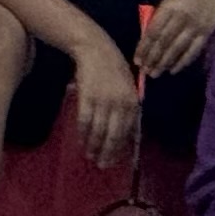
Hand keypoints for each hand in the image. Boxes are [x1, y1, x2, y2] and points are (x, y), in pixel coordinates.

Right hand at [69, 43, 141, 169]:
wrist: (96, 50)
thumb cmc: (113, 70)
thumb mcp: (127, 89)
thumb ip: (126, 109)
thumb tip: (124, 132)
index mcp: (133, 102)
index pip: (127, 132)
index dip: (120, 148)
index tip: (114, 160)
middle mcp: (121, 104)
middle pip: (114, 135)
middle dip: (107, 152)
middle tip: (101, 164)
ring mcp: (104, 100)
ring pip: (98, 130)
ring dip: (93, 145)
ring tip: (89, 155)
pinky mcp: (87, 97)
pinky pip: (85, 120)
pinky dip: (82, 133)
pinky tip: (81, 141)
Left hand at [137, 0, 214, 76]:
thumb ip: (160, 16)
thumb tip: (148, 38)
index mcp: (170, 6)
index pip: (153, 31)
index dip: (144, 47)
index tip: (137, 60)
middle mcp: (182, 17)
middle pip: (164, 42)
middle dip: (153, 58)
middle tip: (145, 71)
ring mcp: (196, 26)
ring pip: (177, 48)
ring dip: (165, 63)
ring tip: (155, 73)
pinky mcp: (207, 32)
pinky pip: (193, 50)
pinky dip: (183, 61)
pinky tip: (173, 69)